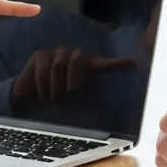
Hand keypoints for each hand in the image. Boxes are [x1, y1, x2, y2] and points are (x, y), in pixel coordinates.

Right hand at [10, 48, 137, 104]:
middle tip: (68, 99)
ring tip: (55, 101)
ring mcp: (57, 53)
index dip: (118, 65)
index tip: (134, 65)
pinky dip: (43, 88)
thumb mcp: (77, 102)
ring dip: (56, 88)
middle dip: (73, 81)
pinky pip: (43, 70)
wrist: (32, 95)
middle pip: (77, 60)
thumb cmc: (60, 97)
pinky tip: (43, 97)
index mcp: (89, 67)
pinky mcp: (40, 55)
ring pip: (58, 67)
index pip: (105, 65)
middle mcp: (76, 56)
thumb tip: (102, 113)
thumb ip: (89, 103)